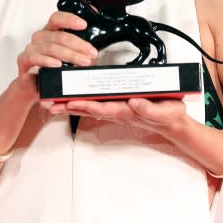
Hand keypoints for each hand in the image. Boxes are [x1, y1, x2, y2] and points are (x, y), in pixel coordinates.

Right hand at [15, 11, 97, 102]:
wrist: (34, 87)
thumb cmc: (52, 70)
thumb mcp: (68, 59)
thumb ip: (78, 51)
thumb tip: (95, 51)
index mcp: (50, 32)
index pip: (57, 18)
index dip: (70, 19)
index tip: (84, 25)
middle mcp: (39, 37)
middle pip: (59, 36)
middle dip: (79, 45)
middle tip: (92, 53)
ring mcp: (30, 48)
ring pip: (51, 47)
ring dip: (69, 55)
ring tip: (83, 62)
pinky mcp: (23, 61)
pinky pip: (34, 57)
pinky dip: (47, 61)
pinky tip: (57, 64)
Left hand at [45, 97, 188, 136]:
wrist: (173, 122)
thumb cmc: (169, 115)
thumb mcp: (164, 111)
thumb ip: (149, 108)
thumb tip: (133, 102)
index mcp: (126, 110)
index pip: (101, 107)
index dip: (84, 104)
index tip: (68, 102)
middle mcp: (117, 111)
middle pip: (88, 108)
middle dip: (67, 106)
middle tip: (48, 104)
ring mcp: (116, 109)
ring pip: (89, 106)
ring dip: (70, 105)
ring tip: (51, 103)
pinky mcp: (118, 106)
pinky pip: (96, 103)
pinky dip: (81, 101)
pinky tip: (70, 100)